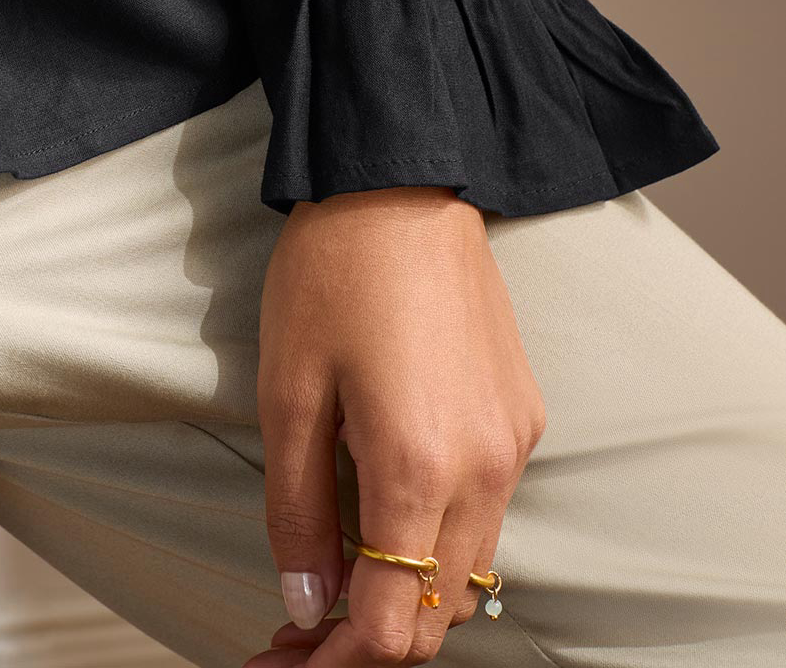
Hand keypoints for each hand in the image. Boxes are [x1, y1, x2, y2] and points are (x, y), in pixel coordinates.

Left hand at [242, 186, 545, 666]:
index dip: (334, 662)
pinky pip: (483, 512)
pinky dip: (432, 541)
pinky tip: (378, 522)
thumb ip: (296, 508)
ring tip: (328, 587)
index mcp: (418, 465)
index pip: (392, 621)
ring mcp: (514, 443)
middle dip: (365, 643)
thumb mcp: (287, 391)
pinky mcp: (521, 417)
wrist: (402, 183)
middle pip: (436, 612)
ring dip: (401, 594)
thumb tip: (308, 602)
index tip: (283, 661)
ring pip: (464, 569)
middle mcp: (486, 468)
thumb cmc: (331, 274)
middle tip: (292, 638)